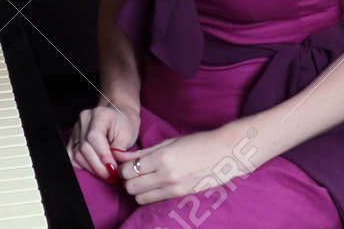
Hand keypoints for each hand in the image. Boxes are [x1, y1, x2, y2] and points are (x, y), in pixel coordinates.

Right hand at [65, 103, 139, 181]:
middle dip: (98, 166)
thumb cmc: (125, 124)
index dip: (102, 155)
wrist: (119, 115)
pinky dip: (83, 165)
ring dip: (91, 168)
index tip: (113, 168)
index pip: (94, 137)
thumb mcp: (128, 136)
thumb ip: (119, 152)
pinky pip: (72, 155)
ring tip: (105, 173)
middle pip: (84, 148)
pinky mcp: (73, 137)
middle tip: (111, 176)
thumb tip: (112, 169)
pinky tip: (94, 167)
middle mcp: (85, 119)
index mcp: (100, 114)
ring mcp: (77, 128)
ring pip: (77, 154)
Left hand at [113, 127, 256, 204]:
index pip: (129, 170)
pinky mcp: (180, 195)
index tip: (125, 165)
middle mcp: (166, 175)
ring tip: (144, 180)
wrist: (224, 153)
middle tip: (132, 173)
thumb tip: (119, 155)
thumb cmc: (195, 143)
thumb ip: (141, 152)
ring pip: (140, 197)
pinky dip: (149, 195)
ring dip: (137, 190)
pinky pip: (154, 200)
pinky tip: (155, 185)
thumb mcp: (167, 143)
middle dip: (127, 180)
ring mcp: (174, 187)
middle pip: (131, 186)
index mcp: (161, 157)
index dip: (122, 168)